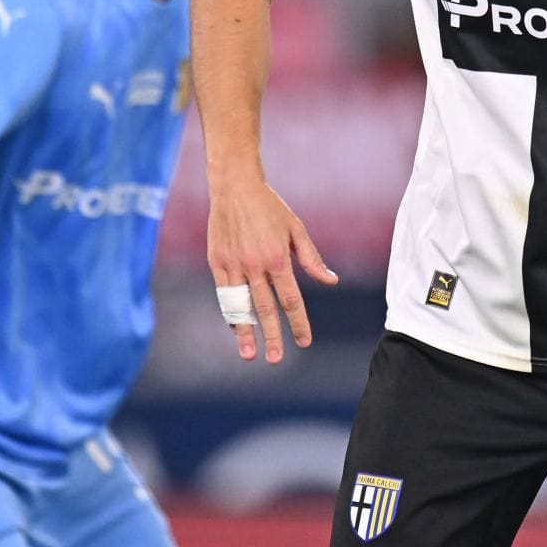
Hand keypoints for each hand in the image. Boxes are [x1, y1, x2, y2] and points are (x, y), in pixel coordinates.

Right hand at [207, 177, 337, 362]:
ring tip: (249, 354)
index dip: (298, 322)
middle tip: (277, 359)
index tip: (304, 342)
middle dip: (272, 336)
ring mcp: (233, 265)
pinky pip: (224, 294)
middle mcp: (254, 265)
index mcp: (278, 258)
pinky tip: (236, 328)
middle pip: (265, 308)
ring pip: (241, 305)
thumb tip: (331, 281)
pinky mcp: (216, 262)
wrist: (235, 187)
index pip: (290, 298)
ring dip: (245, 332)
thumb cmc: (270, 208)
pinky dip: (231, 312)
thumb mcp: (296, 229)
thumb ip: (312, 258)